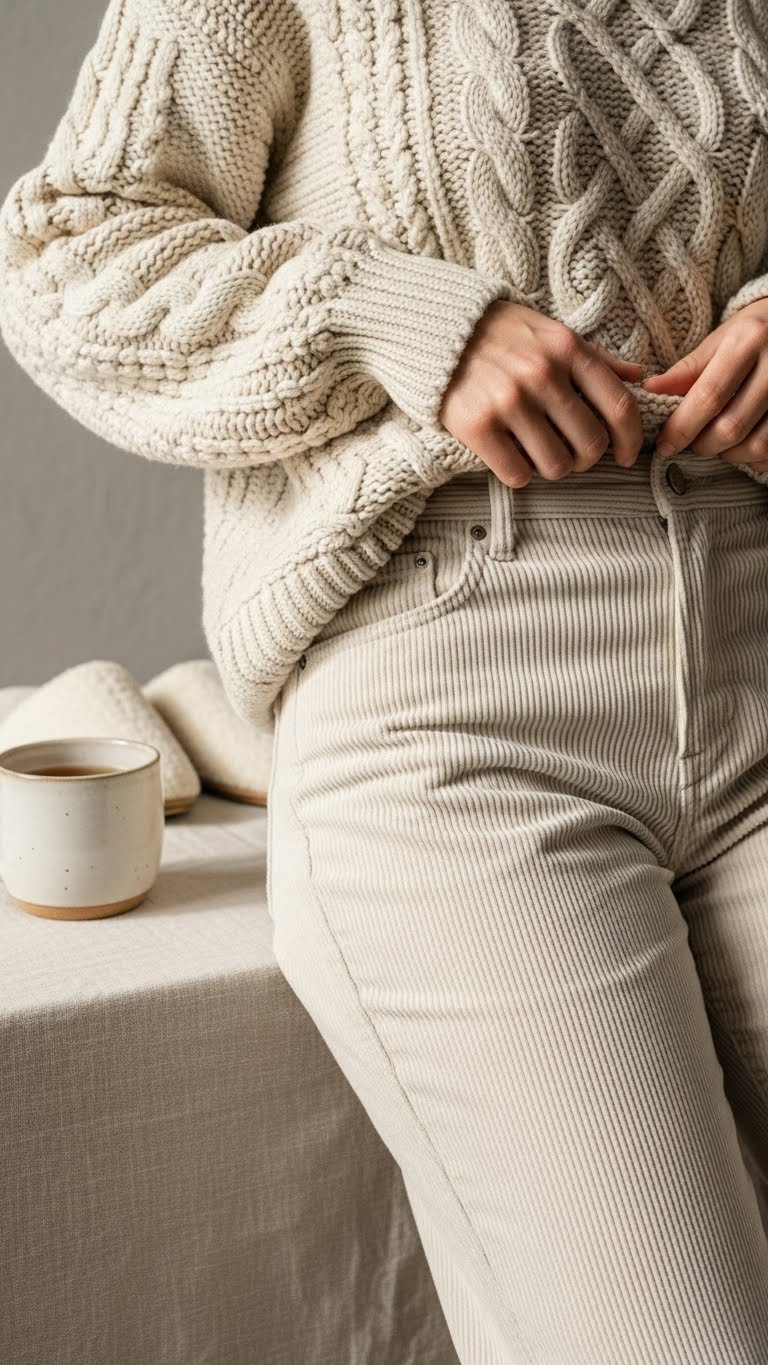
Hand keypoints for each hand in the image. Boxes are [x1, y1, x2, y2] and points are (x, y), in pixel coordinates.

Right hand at [438, 300, 645, 486]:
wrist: (435, 329)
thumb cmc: (500, 335)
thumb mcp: (552, 333)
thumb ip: (595, 359)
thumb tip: (639, 378)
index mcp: (567, 349)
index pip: (620, 407)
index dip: (631, 440)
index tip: (626, 455)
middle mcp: (542, 374)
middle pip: (590, 444)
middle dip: (586, 458)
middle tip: (572, 454)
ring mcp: (509, 401)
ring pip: (557, 466)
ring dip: (552, 468)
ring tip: (537, 453)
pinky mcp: (478, 426)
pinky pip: (517, 474)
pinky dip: (518, 474)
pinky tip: (511, 456)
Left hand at [642, 298, 767, 473]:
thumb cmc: (754, 333)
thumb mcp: (721, 339)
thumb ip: (688, 370)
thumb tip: (650, 390)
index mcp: (749, 341)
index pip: (709, 396)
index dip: (682, 427)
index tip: (665, 445)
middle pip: (731, 427)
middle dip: (703, 445)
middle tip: (693, 443)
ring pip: (755, 445)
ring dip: (729, 455)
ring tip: (718, 442)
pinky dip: (753, 458)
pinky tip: (744, 445)